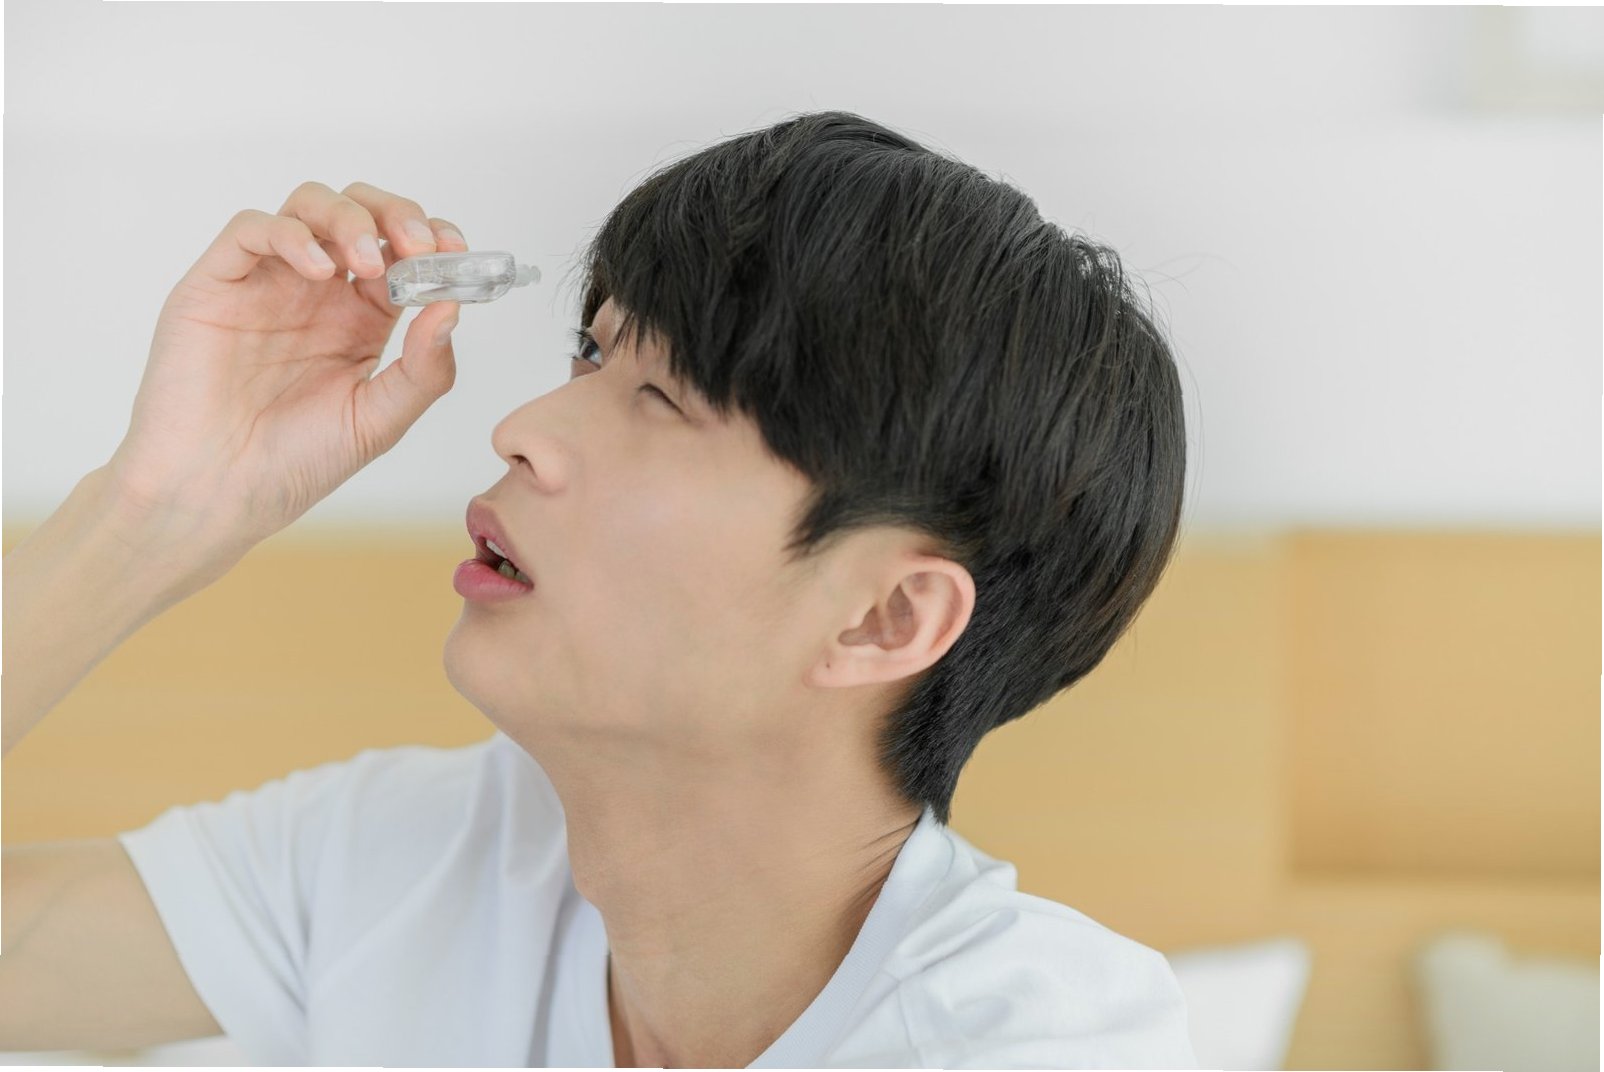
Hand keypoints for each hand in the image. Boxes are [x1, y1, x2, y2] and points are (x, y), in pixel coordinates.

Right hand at [105, 180, 467, 561]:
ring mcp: (267, 282)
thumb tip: (454, 309)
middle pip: (362, 213)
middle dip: (397, 215)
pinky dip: (290, 235)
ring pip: (309, 205)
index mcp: (361, 319)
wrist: (215, 494)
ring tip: (371, 263)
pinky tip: (319, 272)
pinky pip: (250, 229)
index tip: (457, 250)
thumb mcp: (378, 422)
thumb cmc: (293, 463)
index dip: (434, 241)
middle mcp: (317, 292)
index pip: (404, 254)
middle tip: (420, 246)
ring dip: (349, 218)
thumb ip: (423, 369)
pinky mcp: (217, 283)